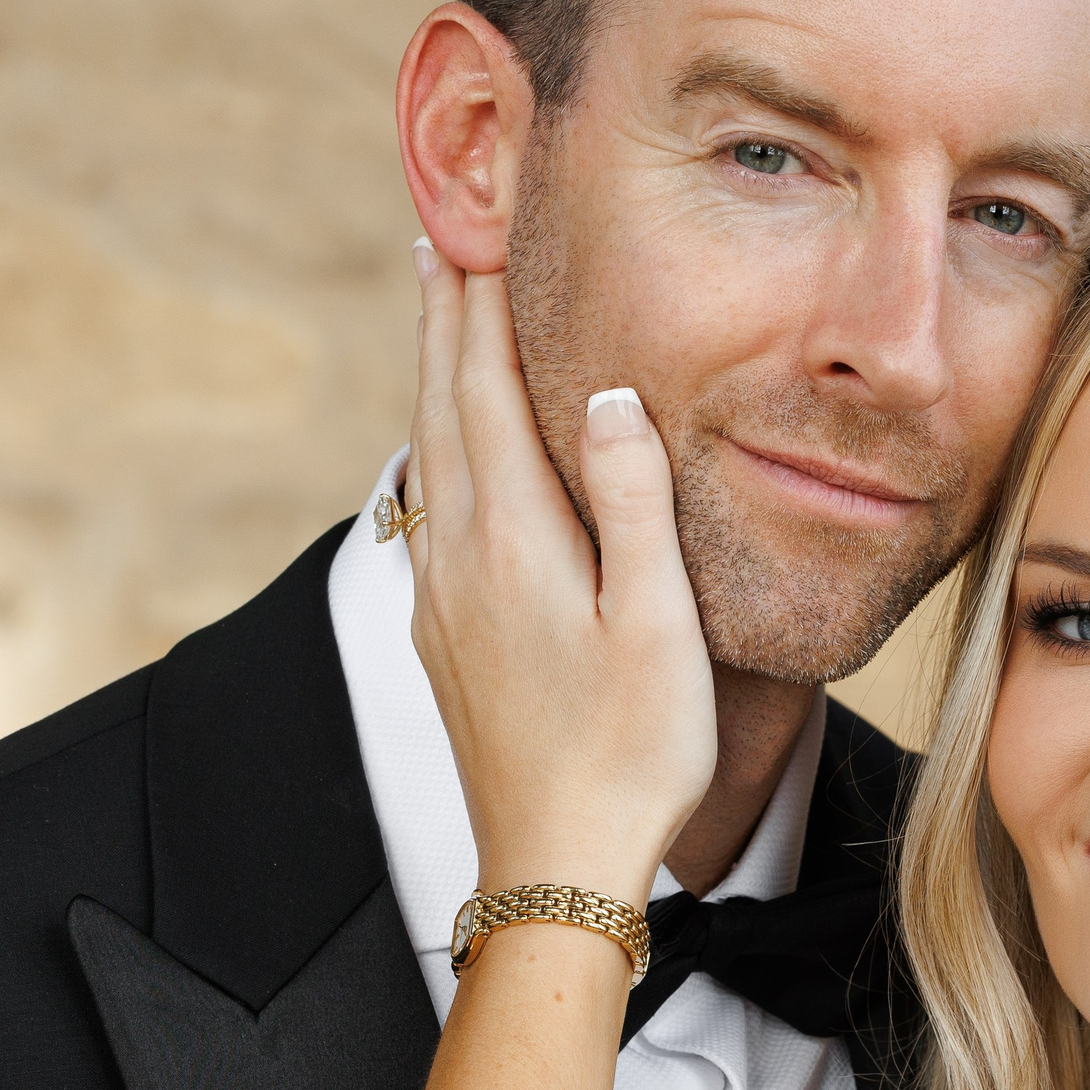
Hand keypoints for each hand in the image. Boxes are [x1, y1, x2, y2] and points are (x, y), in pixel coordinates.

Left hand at [403, 242, 716, 903]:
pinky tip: (452, 452)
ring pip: (430, 457)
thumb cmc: (628, 756)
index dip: (484, 300)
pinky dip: (441, 447)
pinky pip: (436, 509)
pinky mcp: (447, 639)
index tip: (480, 222)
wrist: (555, 867)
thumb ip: (635, 502)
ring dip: (436, 377)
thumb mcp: (659, 627)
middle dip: (445, 317)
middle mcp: (461, 558)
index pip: (489, 387)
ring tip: (440, 316)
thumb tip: (611, 391)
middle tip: (443, 232)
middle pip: (443, 408)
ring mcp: (444, 601)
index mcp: (514, 540)